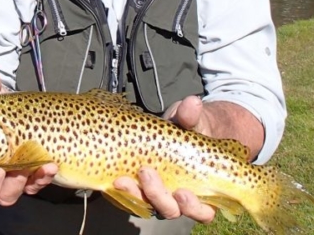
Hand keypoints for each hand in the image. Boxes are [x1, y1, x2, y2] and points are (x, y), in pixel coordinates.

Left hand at [113, 96, 215, 222]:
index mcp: (199, 188)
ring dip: (134, 194)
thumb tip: (193, 102)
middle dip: (157, 195)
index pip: (202, 211)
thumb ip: (190, 116)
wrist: (170, 128)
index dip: (193, 207)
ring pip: (146, 205)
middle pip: (169, 210)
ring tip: (122, 179)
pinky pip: (127, 196)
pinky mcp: (135, 186)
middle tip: (146, 173)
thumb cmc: (187, 129)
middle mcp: (176, 196)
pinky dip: (120, 191)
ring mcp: (155, 193)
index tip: (182, 192)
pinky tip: (111, 179)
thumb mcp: (190, 121)